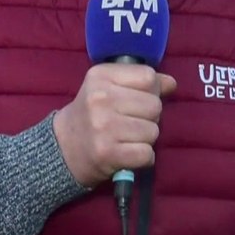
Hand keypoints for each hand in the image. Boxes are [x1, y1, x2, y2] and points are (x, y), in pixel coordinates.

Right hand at [53, 64, 177, 187]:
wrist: (64, 148)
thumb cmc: (92, 113)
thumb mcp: (109, 87)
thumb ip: (141, 82)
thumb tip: (171, 84)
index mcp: (101, 76)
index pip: (148, 77)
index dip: (151, 90)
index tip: (137, 100)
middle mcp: (100, 98)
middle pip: (154, 105)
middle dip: (149, 117)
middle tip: (130, 122)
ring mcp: (103, 127)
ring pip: (153, 131)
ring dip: (146, 138)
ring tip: (127, 138)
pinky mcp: (108, 153)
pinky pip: (147, 154)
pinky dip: (143, 157)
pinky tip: (128, 153)